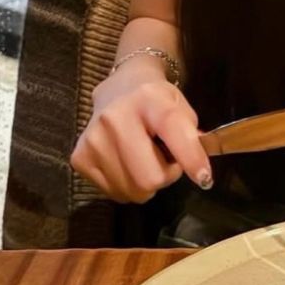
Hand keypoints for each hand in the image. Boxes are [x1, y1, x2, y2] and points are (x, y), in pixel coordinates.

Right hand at [70, 56, 212, 203]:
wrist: (118, 90)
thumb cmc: (155, 101)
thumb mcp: (180, 106)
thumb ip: (191, 136)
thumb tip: (199, 171)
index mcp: (148, 99)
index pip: (174, 133)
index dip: (192, 160)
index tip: (205, 178)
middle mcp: (115, 117)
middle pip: (149, 178)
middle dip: (165, 177)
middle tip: (167, 162)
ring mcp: (93, 139)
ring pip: (132, 191)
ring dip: (145, 183)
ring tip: (144, 159)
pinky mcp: (79, 158)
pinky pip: (114, 193)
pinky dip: (126, 186)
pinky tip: (126, 163)